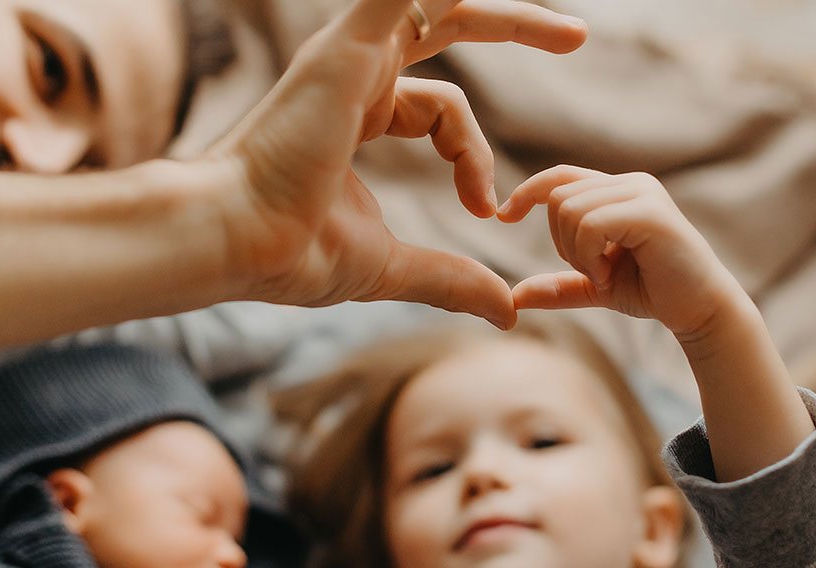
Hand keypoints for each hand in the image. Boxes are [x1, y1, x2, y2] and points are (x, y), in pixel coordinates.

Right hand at [183, 0, 586, 329]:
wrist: (237, 241)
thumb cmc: (292, 253)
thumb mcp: (392, 266)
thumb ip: (451, 278)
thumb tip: (506, 311)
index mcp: (358, 114)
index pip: (441, 108)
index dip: (474, 157)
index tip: (486, 209)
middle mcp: (355, 75)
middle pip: (445, 26)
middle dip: (514, 26)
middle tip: (578, 38)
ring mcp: (348, 55)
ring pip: (440, 5)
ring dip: (507, 13)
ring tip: (575, 35)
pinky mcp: (345, 50)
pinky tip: (504, 2)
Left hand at [498, 166, 748, 339]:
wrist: (700, 311)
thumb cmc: (653, 293)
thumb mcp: (595, 287)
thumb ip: (559, 287)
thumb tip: (514, 297)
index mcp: (617, 191)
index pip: (560, 176)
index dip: (527, 192)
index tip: (504, 216)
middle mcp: (630, 183)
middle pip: (557, 197)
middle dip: (561, 243)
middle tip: (593, 271)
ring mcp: (642, 193)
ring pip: (569, 210)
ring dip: (576, 253)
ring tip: (604, 273)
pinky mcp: (650, 212)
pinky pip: (590, 224)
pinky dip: (588, 256)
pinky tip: (609, 274)